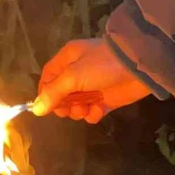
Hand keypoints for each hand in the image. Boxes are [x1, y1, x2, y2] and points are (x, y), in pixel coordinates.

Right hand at [33, 39, 150, 123]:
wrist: (139, 66)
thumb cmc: (102, 65)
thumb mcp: (73, 76)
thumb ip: (53, 93)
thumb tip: (36, 109)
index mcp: (68, 59)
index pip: (48, 77)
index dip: (45, 93)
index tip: (47, 106)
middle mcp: (79, 72)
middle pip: (61, 94)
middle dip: (63, 105)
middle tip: (67, 110)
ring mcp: (93, 86)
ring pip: (76, 104)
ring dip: (78, 111)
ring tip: (85, 109)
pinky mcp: (107, 98)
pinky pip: (93, 111)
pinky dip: (93, 114)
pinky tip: (98, 111)